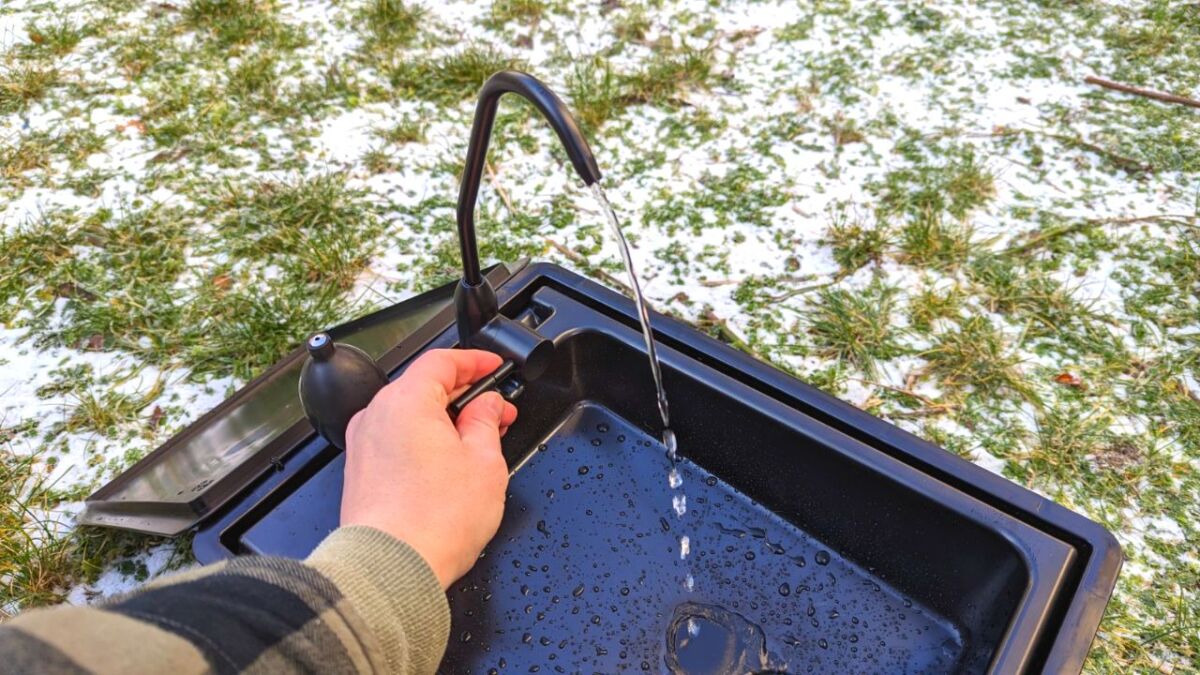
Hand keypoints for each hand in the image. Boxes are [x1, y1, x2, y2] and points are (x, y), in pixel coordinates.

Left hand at [341, 349, 517, 588]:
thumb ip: (486, 422)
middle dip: (464, 395)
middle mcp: (376, 416)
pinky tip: (448, 462)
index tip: (493, 367)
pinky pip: (396, 440)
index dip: (474, 361)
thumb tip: (488, 406)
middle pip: (423, 387)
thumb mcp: (484, 463)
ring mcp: (364, 445)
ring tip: (477, 441)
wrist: (390, 569)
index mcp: (406, 401)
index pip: (441, 361)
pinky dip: (423, 440)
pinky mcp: (361, 472)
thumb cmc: (432, 522)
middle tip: (498, 412)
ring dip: (444, 419)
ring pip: (409, 415)